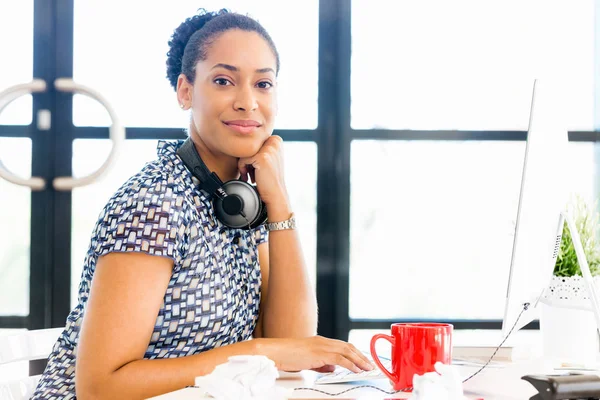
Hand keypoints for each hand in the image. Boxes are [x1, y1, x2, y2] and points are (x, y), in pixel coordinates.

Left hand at [237, 135, 287, 207]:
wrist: (275, 193)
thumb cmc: (269, 178)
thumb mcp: (268, 158)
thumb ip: (259, 147)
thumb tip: (242, 140)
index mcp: (276, 139)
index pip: (252, 142)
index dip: (251, 155)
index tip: (254, 167)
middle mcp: (274, 141)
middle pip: (248, 146)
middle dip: (247, 160)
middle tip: (251, 172)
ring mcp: (269, 148)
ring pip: (244, 152)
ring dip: (245, 165)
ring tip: (250, 175)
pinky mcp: (262, 157)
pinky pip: (243, 159)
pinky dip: (243, 169)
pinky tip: (249, 177)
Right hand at [259, 336, 374, 372]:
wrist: (275, 351)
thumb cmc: (287, 356)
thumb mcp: (307, 361)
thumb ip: (321, 364)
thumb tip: (333, 368)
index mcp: (320, 342)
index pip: (343, 346)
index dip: (355, 353)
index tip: (364, 360)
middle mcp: (323, 341)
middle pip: (348, 347)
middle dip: (361, 356)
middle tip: (371, 365)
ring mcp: (321, 345)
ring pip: (347, 351)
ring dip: (360, 360)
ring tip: (368, 368)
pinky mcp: (319, 352)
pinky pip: (339, 358)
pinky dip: (350, 364)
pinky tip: (356, 369)